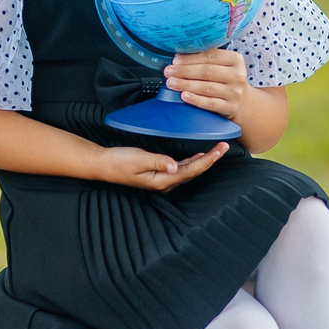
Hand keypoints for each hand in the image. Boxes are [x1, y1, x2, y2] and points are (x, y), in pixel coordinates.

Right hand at [97, 143, 225, 191]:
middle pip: (194, 171)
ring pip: (189, 170)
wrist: (104, 165)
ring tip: (217, 150)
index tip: (220, 150)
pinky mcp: (159, 172)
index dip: (208, 160)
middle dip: (211, 160)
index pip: (191, 170)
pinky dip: (192, 161)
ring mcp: (163, 179)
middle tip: (225, 146)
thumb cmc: (119, 162)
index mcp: (162, 180)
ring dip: (204, 160)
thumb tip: (174, 165)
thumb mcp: (138, 159)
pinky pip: (181, 168)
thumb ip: (157, 161)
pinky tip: (198, 155)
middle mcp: (165, 182)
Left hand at [165, 48, 250, 122]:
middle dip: (185, 71)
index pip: (210, 56)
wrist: (242, 102)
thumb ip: (205, 59)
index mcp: (235, 60)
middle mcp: (237, 75)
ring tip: (171, 83)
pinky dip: (196, 100)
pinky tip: (184, 96)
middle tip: (169, 72)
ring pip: (207, 88)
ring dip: (186, 84)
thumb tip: (178, 58)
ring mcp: (235, 93)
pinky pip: (210, 103)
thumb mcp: (222, 66)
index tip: (175, 60)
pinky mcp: (230, 107)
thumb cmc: (226, 80)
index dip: (191, 58)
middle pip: (207, 71)